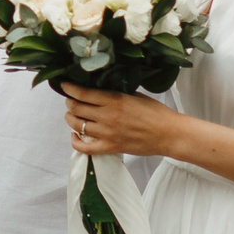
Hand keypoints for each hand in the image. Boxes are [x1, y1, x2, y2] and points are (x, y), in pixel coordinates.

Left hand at [59, 84, 186, 158]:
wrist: (169, 134)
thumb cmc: (156, 113)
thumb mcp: (136, 95)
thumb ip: (117, 92)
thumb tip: (101, 88)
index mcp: (115, 100)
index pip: (83, 93)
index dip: (70, 88)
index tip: (64, 85)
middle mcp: (108, 116)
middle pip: (76, 108)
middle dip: (69, 103)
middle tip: (70, 100)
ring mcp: (108, 133)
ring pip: (77, 125)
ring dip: (70, 119)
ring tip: (72, 116)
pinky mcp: (110, 148)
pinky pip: (85, 147)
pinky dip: (75, 141)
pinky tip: (75, 135)